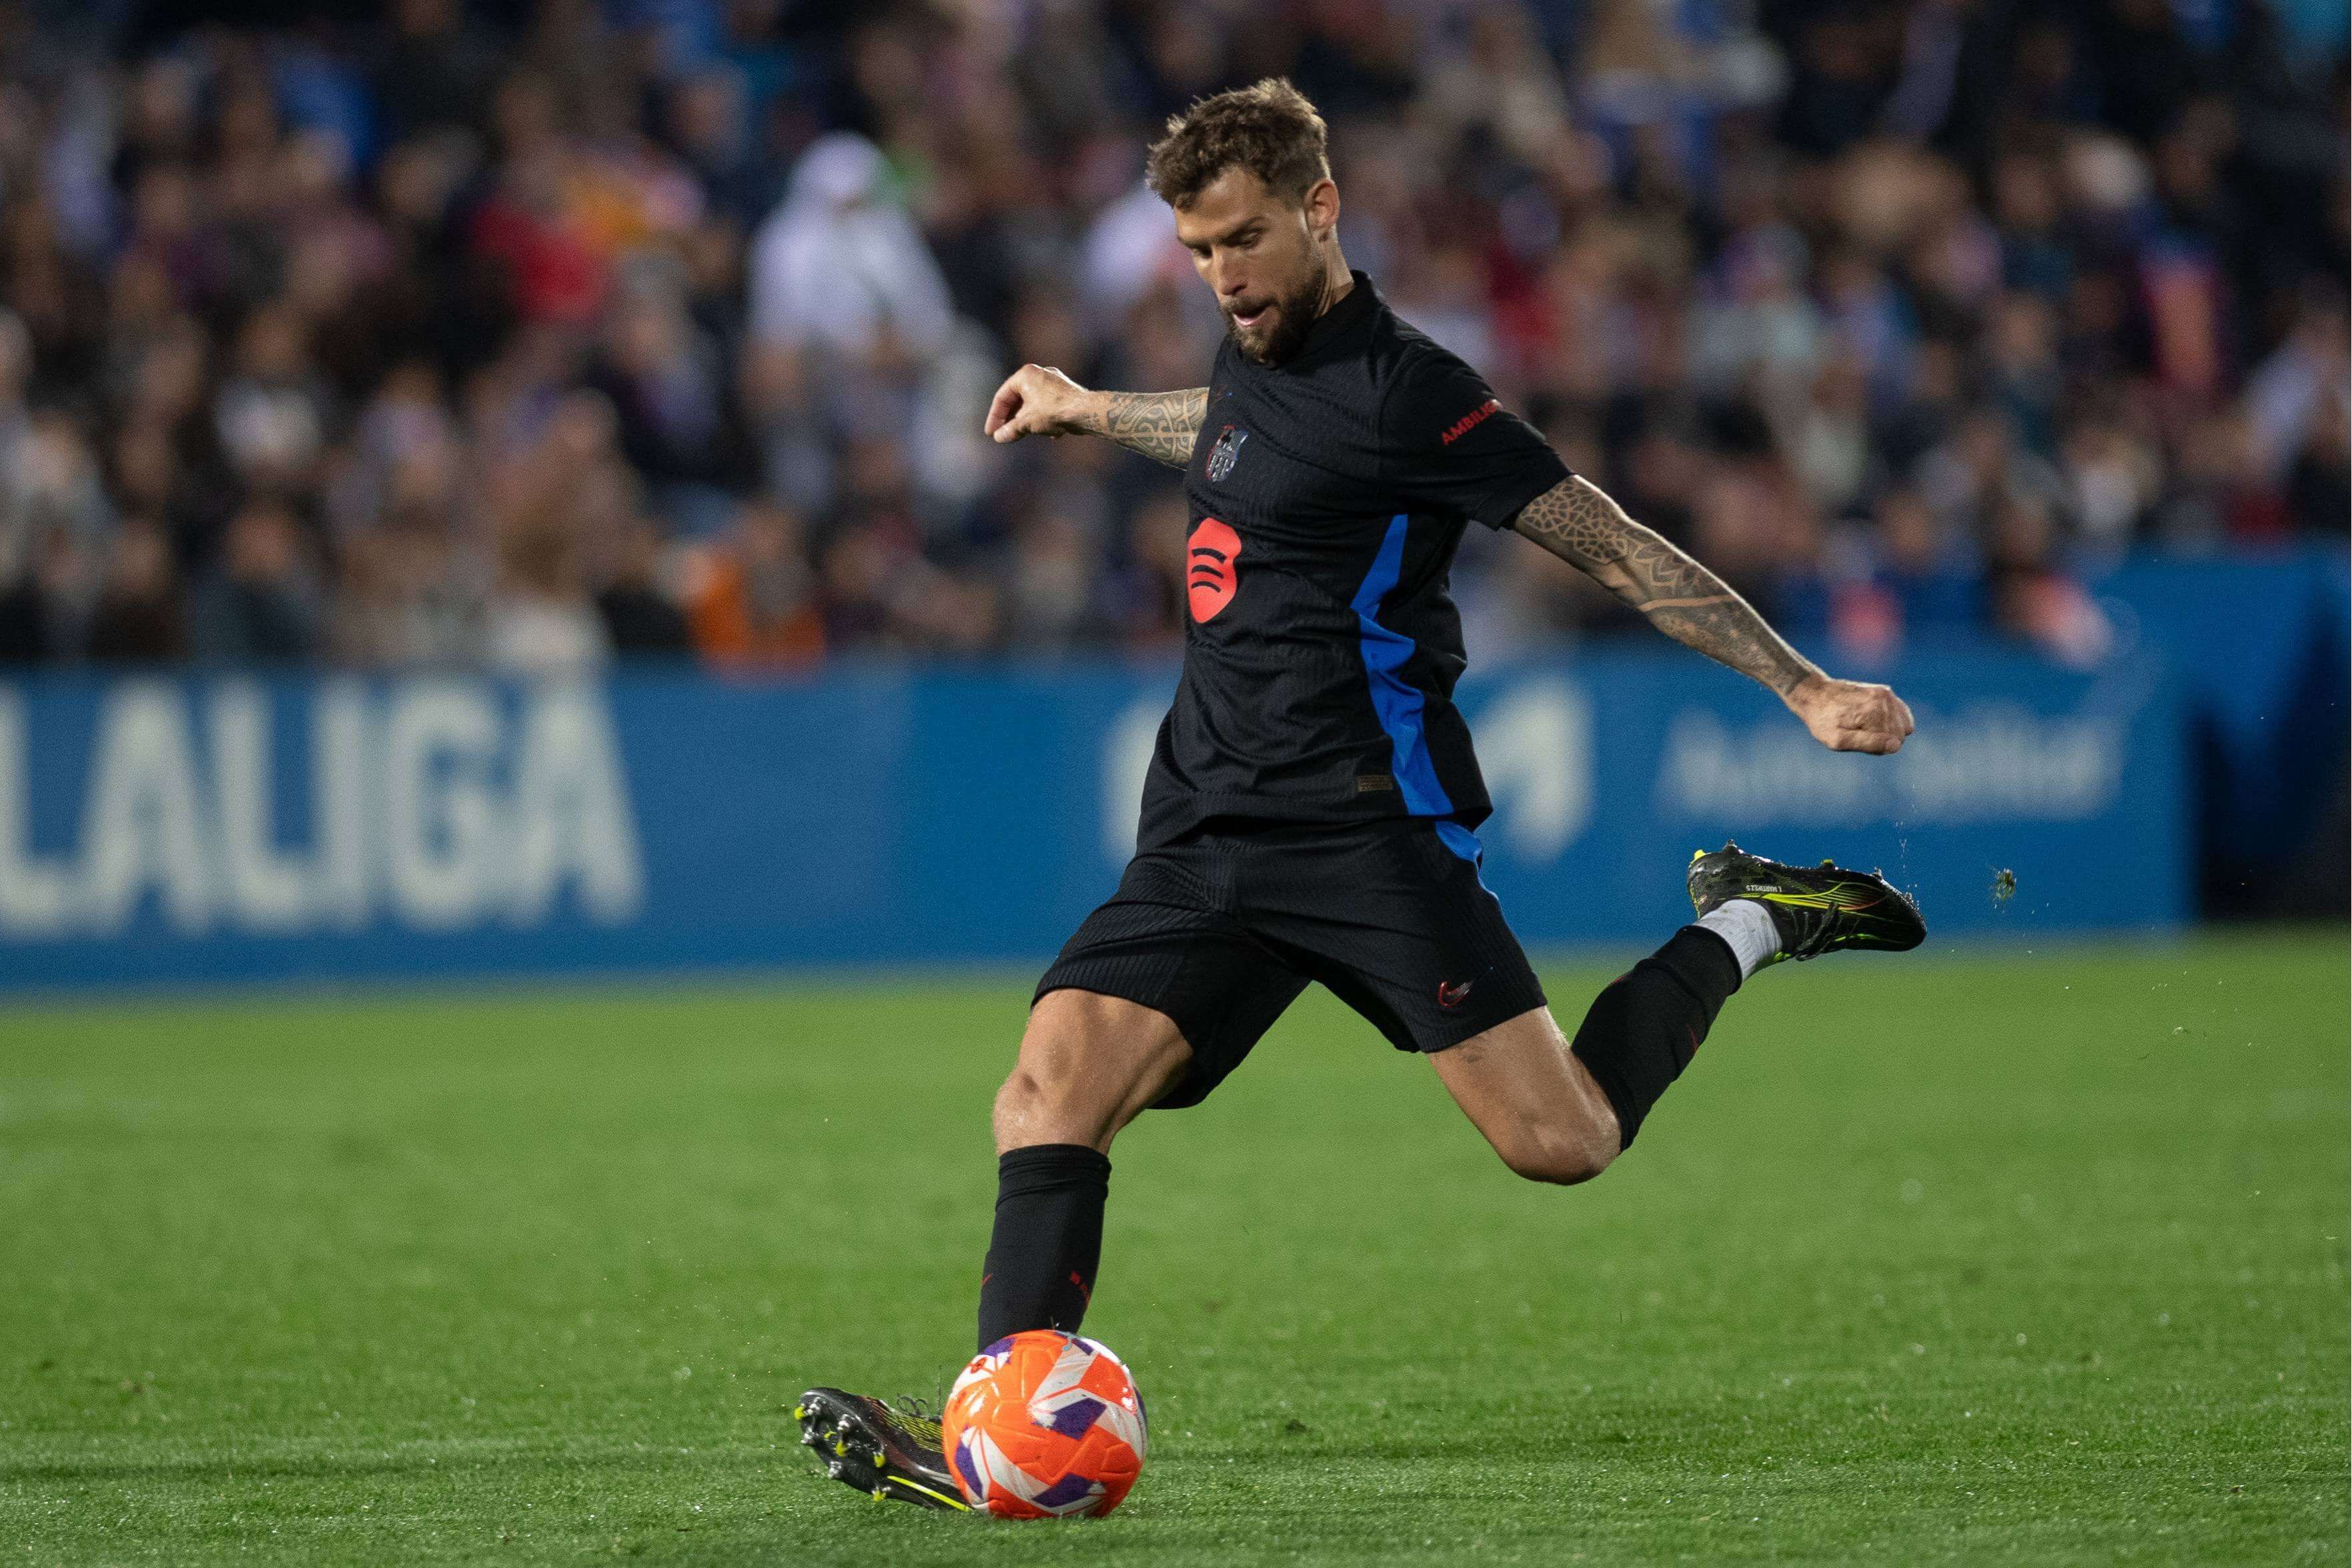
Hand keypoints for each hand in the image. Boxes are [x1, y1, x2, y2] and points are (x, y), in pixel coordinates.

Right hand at [984, 364, 1097, 442]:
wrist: (1086, 411)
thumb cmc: (1054, 411)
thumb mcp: (1027, 423)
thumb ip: (1010, 430)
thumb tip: (1000, 437)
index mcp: (1025, 374)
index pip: (1002, 396)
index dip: (994, 417)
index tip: (991, 433)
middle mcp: (1039, 373)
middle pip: (1018, 399)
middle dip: (1011, 419)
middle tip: (1004, 434)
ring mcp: (1054, 382)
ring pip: (1033, 403)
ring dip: (1026, 420)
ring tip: (1023, 434)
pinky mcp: (1066, 392)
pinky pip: (1048, 405)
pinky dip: (1043, 418)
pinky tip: (1047, 433)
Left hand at [1785, 674, 1914, 754]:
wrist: (1814, 695)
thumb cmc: (1823, 721)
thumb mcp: (1838, 740)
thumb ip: (1869, 744)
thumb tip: (1895, 746)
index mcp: (1875, 713)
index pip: (1894, 744)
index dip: (1877, 747)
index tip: (1857, 739)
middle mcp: (1885, 700)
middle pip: (1900, 734)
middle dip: (1883, 739)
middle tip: (1858, 733)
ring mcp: (1886, 694)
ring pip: (1902, 725)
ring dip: (1886, 730)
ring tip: (1862, 726)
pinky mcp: (1885, 691)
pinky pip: (1902, 713)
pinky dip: (1892, 721)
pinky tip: (1874, 721)